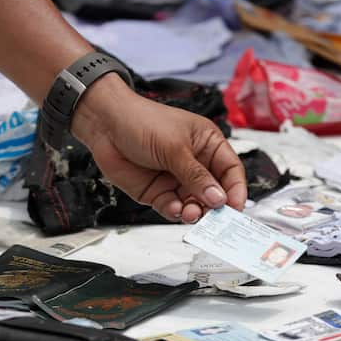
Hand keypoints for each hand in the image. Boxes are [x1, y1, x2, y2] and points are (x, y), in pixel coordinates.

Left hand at [71, 76, 246, 223]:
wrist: (104, 125)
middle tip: (213, 218)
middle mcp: (195, 164)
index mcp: (207, 144)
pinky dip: (175, 212)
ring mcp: (176, 179)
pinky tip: (174, 209)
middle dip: (214, 206)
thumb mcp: (175, 147)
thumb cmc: (141, 121)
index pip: (230, 170)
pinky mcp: (158, 191)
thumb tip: (218, 198)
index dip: (236, 189)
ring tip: (190, 213)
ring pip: (195, 204)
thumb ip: (197, 176)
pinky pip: (173, 208)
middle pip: (215, 192)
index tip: (236, 207)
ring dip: (195, 212)